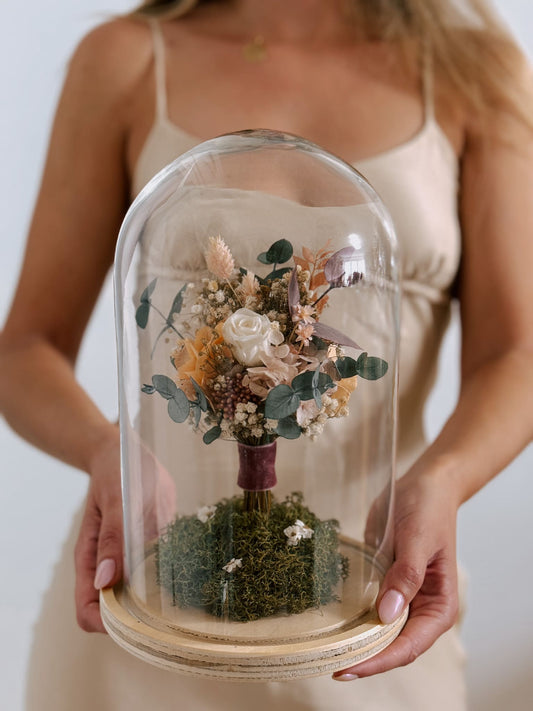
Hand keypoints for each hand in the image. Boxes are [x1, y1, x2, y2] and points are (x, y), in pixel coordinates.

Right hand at [74, 427, 175, 632]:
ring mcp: (127, 558)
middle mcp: (107, 564)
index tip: (135, 623)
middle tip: (168, 614)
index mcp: (90, 558)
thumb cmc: (115, 473)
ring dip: (155, 602)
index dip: (106, 624)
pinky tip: (188, 572)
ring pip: (136, 598)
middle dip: (137, 620)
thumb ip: (112, 538)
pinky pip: (154, 574)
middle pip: (115, 612)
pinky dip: (167, 580)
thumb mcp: (116, 500)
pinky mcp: (146, 547)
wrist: (123, 452)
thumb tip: (104, 581)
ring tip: (184, 596)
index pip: (88, 611)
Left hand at [333, 463, 459, 679]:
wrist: (424, 484)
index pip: (410, 644)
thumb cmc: (428, 509)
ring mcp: (402, 596)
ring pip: (379, 632)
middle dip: (366, 658)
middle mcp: (421, 607)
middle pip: (394, 645)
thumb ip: (406, 576)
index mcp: (439, 604)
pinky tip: (332, 626)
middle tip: (331, 666)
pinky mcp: (385, 582)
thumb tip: (387, 615)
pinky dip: (353, 619)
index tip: (351, 668)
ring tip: (327, 653)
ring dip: (358, 643)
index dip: (381, 661)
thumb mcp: (418, 539)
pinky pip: (369, 608)